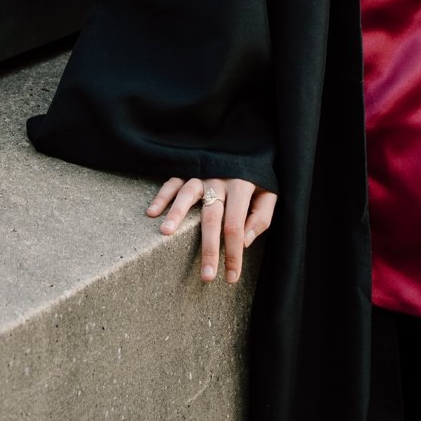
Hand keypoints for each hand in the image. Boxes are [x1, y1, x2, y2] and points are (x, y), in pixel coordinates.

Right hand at [147, 176, 276, 284]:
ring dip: (176, 214)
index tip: (230, 277)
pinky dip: (161, 196)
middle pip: (212, 218)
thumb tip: (243, 241)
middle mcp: (219, 180)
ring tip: (166, 233)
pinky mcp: (188, 168)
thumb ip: (260, 216)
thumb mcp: (269, 193)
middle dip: (209, 249)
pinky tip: (152, 212)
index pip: (236, 226)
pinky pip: (172, 182)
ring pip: (187, 195)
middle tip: (206, 276)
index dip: (234, 253)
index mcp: (242, 186)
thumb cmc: (256, 175)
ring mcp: (201, 173)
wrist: (248, 142)